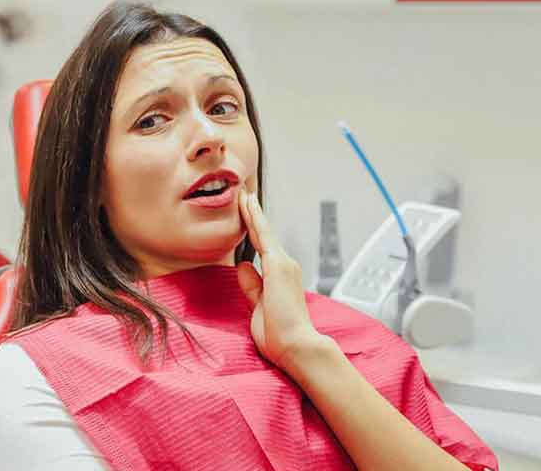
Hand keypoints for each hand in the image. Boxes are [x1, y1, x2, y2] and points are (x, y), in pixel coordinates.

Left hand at [237, 189, 329, 370]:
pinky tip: (248, 206)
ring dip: (253, 212)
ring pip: (264, 231)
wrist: (296, 346)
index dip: (253, 228)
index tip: (246, 213)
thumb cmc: (280, 334)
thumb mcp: (259, 306)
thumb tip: (243, 266)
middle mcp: (285, 265)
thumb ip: (252, 286)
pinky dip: (256, 220)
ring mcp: (284, 264)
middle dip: (253, 213)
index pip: (262, 247)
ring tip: (243, 193)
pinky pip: (264, 237)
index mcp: (280, 276)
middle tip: (244, 193)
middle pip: (264, 234)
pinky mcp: (279, 266)